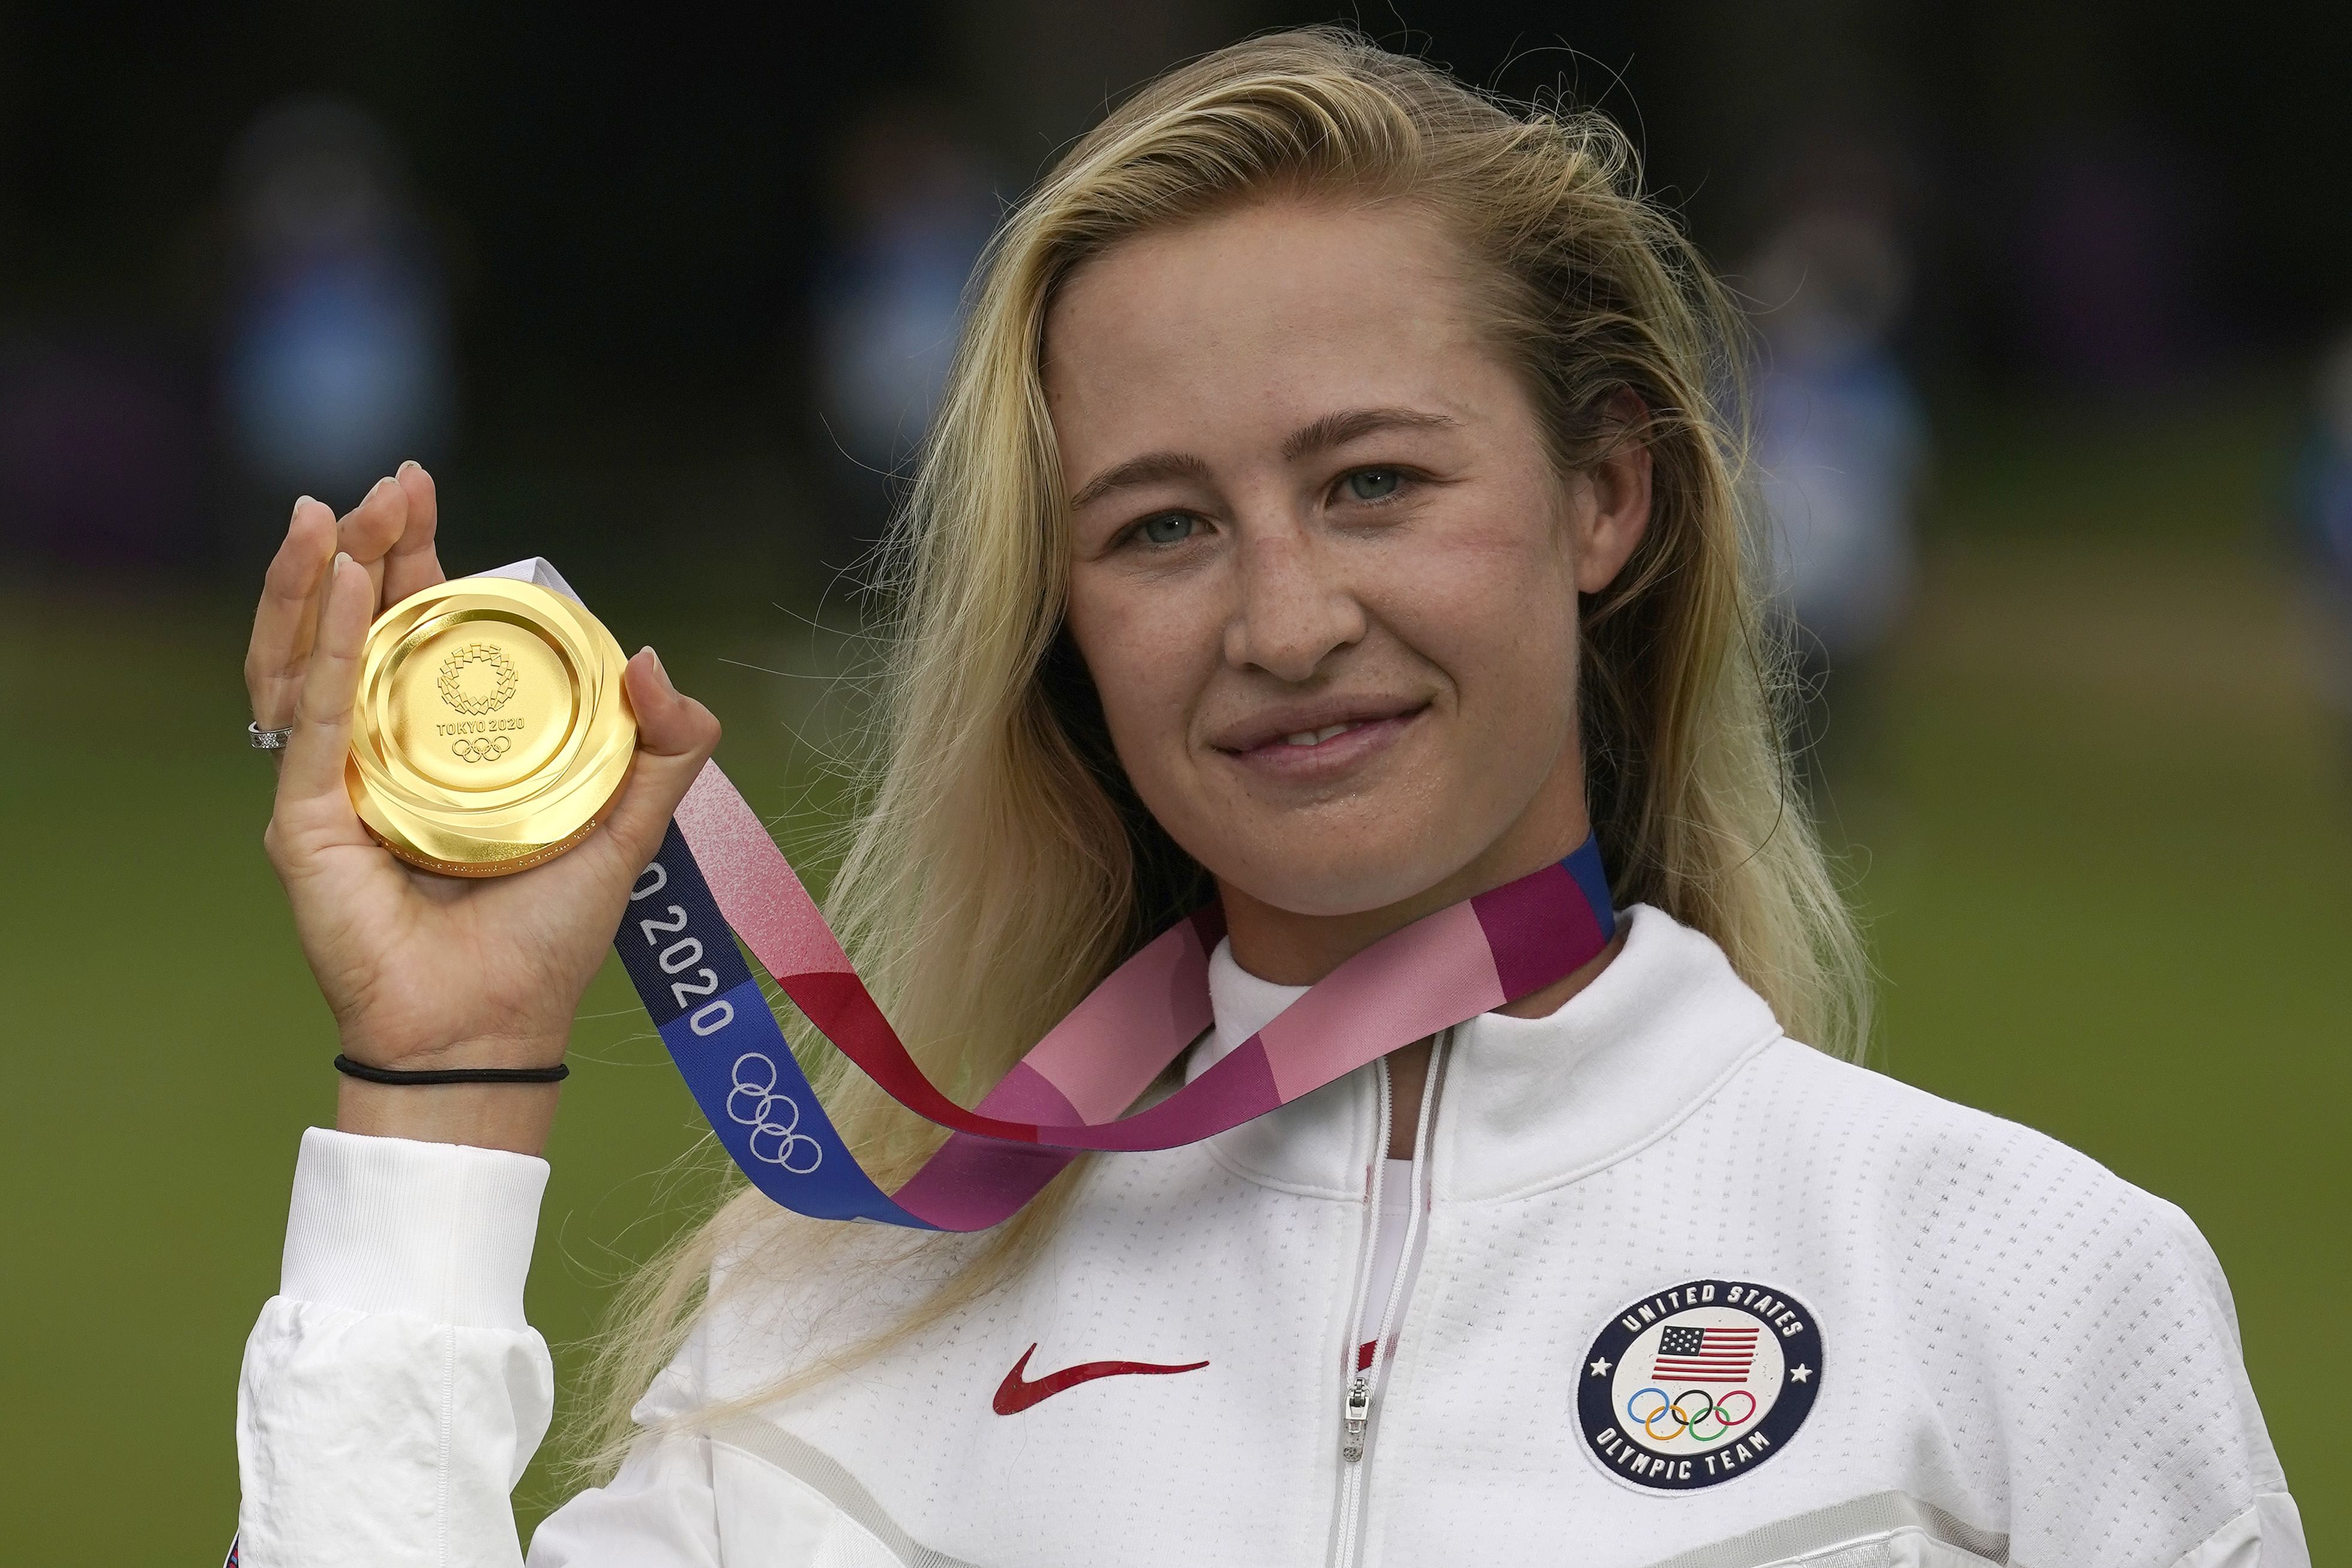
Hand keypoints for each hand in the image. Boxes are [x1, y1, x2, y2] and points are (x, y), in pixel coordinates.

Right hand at [246, 464, 720, 1151]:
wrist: (493, 1029)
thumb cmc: (546, 939)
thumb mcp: (627, 828)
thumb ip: (663, 749)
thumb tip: (655, 660)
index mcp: (444, 745)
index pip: (417, 630)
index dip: (417, 560)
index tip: (424, 495)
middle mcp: (379, 752)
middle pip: (359, 626)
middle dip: (371, 544)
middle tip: (394, 482)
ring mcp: (333, 781)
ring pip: (311, 655)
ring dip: (324, 578)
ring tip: (343, 512)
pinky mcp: (306, 818)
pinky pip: (311, 716)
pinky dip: (327, 646)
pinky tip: (346, 586)